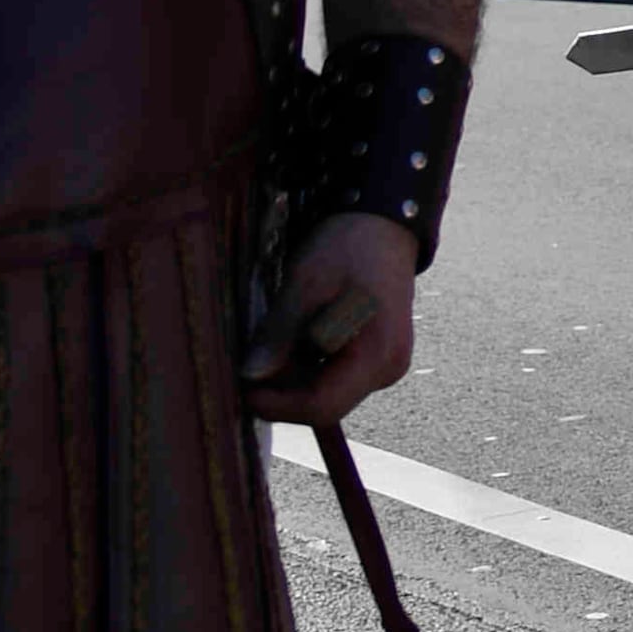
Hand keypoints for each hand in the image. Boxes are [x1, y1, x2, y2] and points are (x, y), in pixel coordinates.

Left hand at [241, 211, 418, 426]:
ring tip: (278, 335)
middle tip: (253, 355)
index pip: (322, 406)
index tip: (244, 386)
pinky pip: (335, 377)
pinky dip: (308, 366)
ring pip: (326, 391)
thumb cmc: (348, 249)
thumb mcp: (305, 285)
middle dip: (282, 387)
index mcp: (378, 355)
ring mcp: (385, 366)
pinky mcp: (377, 359)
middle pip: (324, 403)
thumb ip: (280, 335)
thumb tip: (250, 376)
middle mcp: (388, 369)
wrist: (383, 225)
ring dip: (293, 374)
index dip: (277, 405)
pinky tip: (297, 339)